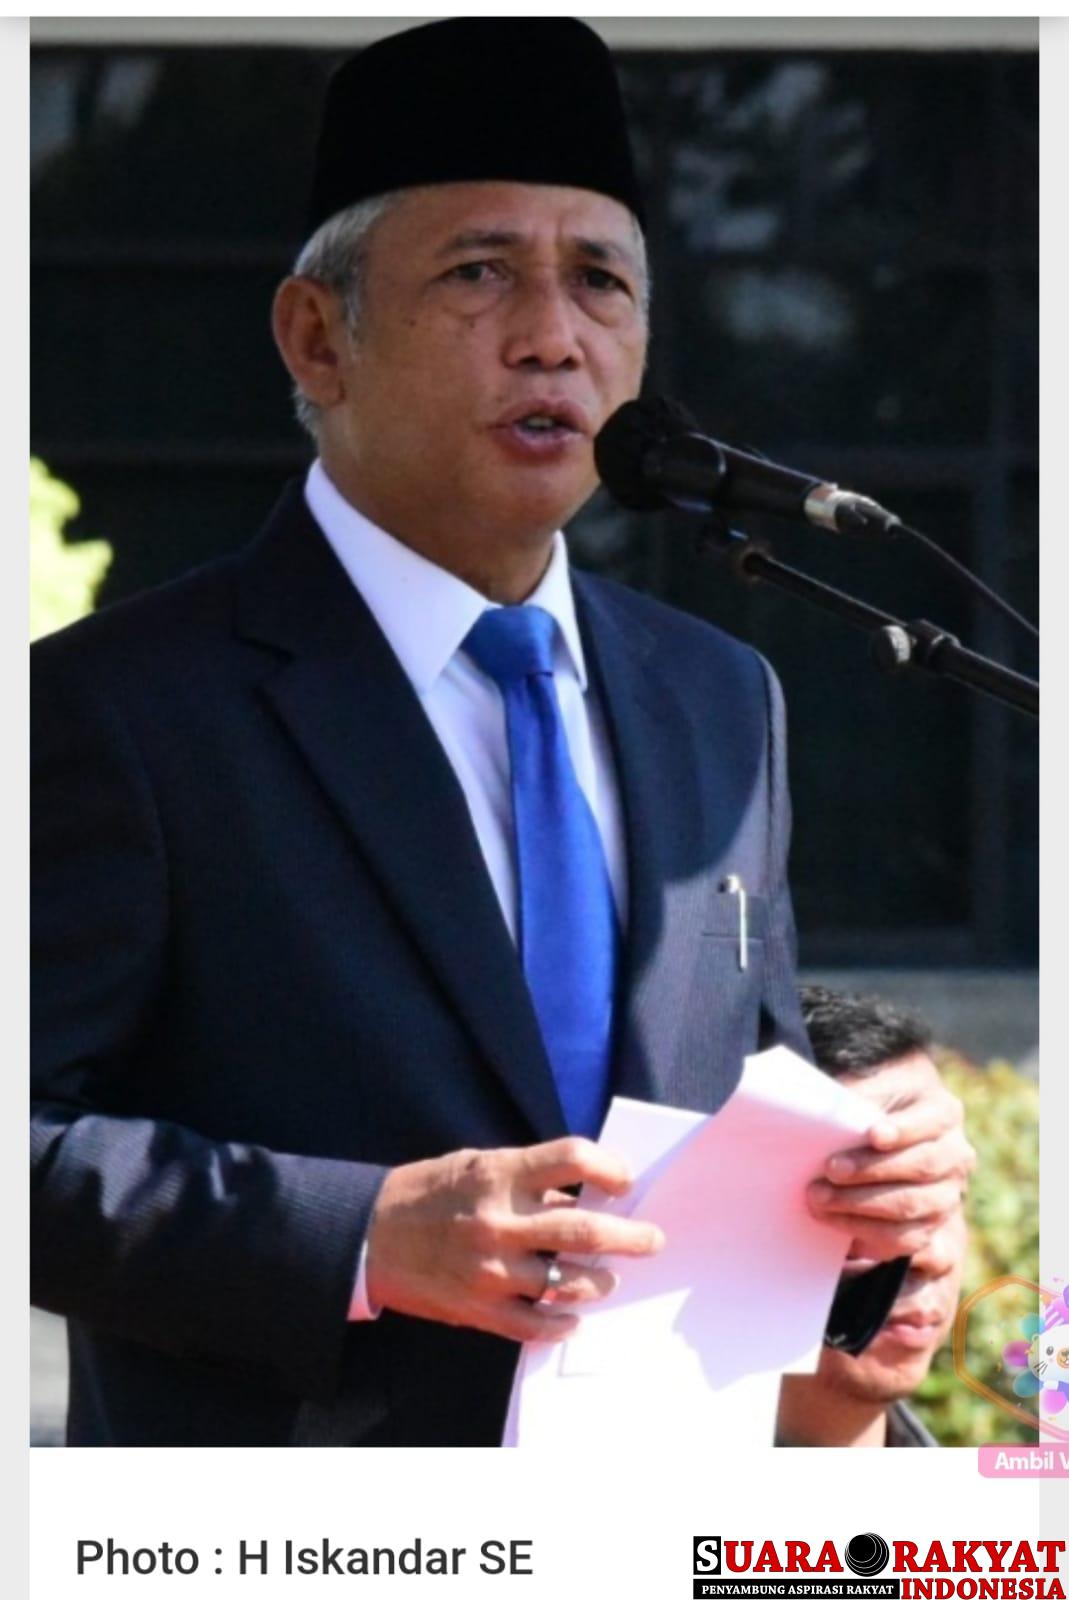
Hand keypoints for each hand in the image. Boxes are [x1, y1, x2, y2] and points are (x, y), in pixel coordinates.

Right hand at [364, 1136, 663, 1342]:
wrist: (367, 1236)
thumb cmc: (427, 1194)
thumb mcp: (476, 1166)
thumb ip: (526, 1179)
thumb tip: (582, 1195)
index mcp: (499, 1174)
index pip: (572, 1158)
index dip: (609, 1166)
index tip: (625, 1179)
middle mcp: (499, 1221)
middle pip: (584, 1228)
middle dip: (630, 1237)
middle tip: (652, 1240)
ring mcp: (490, 1269)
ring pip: (567, 1281)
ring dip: (598, 1280)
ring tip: (607, 1278)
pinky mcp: (478, 1308)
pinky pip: (535, 1324)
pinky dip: (561, 1323)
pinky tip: (573, 1316)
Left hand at [806, 1051, 974, 1259]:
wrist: (882, 1137)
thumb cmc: (873, 1105)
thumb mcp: (871, 1089)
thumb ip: (858, 1099)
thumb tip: (827, 1115)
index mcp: (942, 1112)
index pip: (929, 1122)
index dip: (904, 1130)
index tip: (873, 1135)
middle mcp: (954, 1155)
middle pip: (921, 1166)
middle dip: (871, 1170)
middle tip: (830, 1170)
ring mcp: (947, 1194)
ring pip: (910, 1206)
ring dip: (859, 1205)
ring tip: (819, 1198)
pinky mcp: (930, 1226)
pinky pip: (903, 1239)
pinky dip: (866, 1234)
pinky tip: (834, 1223)